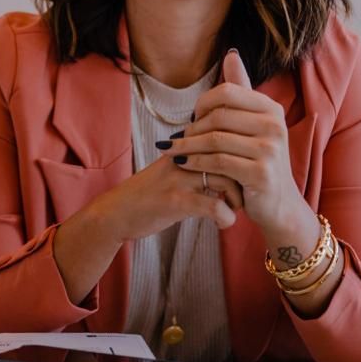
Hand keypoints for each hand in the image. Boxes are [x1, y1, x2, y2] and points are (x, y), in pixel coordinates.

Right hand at [89, 150, 243, 244]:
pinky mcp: (175, 202)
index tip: (243, 174)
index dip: (239, 157)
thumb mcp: (170, 169)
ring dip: (238, 198)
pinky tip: (223, 224)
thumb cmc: (147, 193)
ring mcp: (178, 179)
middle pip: (229, 155)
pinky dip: (226, 217)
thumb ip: (194, 160)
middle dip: (243, 176)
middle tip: (244, 193)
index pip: (222, 138)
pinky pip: (214, 206)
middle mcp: (182, 157)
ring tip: (235, 208)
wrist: (116, 212)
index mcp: (182, 147)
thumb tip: (224, 159)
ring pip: (226, 178)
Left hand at [155, 48, 302, 232]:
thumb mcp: (253, 123)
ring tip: (171, 151)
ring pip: (215, 139)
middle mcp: (275, 125)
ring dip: (187, 146)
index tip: (191, 117)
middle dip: (192, 127)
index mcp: (271, 108)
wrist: (278, 203)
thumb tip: (230, 54)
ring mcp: (270, 150)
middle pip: (218, 116)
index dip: (203, 103)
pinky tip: (182, 164)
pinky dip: (196, 162)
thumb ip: (241, 90)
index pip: (226, 92)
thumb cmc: (259, 160)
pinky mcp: (261, 174)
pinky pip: (218, 162)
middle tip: (176, 138)